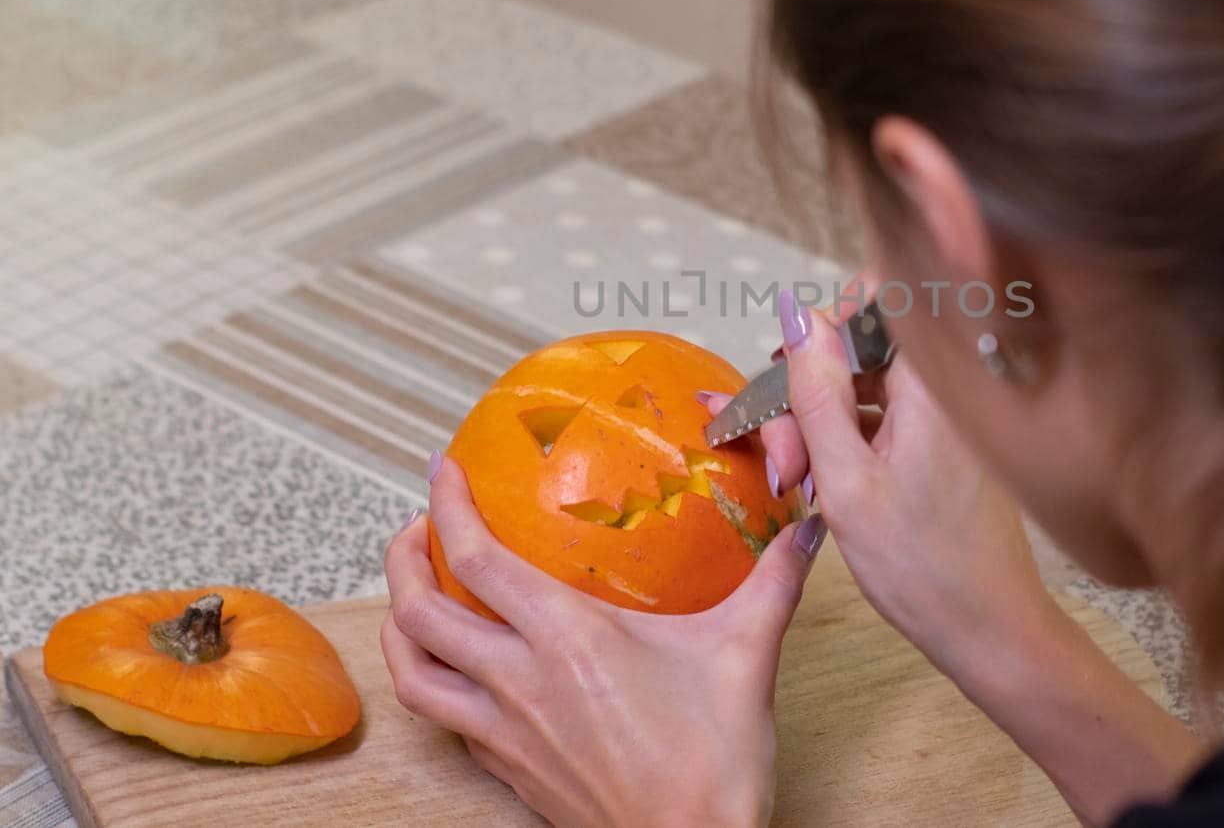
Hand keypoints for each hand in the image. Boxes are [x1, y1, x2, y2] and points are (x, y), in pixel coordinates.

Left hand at [381, 455, 827, 827]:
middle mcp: (520, 682)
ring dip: (399, 626)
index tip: (444, 471)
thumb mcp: (746, 654)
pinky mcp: (508, 770)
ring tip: (414, 595)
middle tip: (418, 528)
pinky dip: (435, 682)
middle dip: (403, 558)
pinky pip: (447, 720)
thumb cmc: (714, 763)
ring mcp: (505, 732)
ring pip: (413, 674)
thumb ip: (773, 580)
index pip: (476, 559)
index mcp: (567, 639)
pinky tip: (464, 669)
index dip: (447, 506)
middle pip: (418, 612)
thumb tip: (805, 528)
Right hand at [737, 293, 1201, 826]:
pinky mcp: (941, 448)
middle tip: (785, 456)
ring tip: (797, 480)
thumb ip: (818, 392)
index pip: (880, 295)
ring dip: (820, 422)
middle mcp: (943, 389)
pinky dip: (846, 441)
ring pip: (866, 386)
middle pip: (862, 347)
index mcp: (930, 384)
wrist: (990, 631)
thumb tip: (795, 311)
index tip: (789, 373)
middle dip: (809, 388)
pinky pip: (884, 418)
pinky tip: (822, 485)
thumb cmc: (920, 565)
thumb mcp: (846, 479)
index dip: (826, 321)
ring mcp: (944, 419)